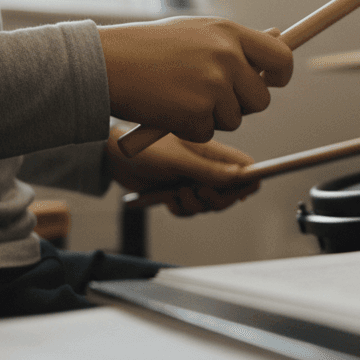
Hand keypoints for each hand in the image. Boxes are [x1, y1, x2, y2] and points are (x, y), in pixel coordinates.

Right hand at [98, 17, 292, 141]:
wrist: (103, 63)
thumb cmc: (146, 48)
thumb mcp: (194, 32)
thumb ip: (233, 43)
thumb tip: (280, 38)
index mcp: (229, 33)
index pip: (280, 57)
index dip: (280, 75)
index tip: (272, 82)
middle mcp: (227, 57)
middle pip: (260, 99)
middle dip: (241, 105)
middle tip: (209, 97)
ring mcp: (213, 86)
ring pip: (233, 120)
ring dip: (210, 117)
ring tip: (178, 96)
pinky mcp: (196, 114)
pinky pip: (207, 133)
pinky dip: (188, 129)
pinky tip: (167, 109)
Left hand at [105, 126, 261, 215]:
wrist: (111, 155)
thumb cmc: (143, 148)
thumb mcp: (178, 159)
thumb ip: (208, 170)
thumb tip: (239, 177)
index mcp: (214, 152)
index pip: (246, 167)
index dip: (247, 183)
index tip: (237, 194)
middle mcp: (207, 167)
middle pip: (230, 193)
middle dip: (214, 200)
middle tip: (197, 192)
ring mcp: (192, 180)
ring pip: (208, 206)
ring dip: (193, 206)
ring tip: (175, 193)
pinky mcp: (177, 192)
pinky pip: (189, 211)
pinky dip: (179, 209)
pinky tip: (165, 198)